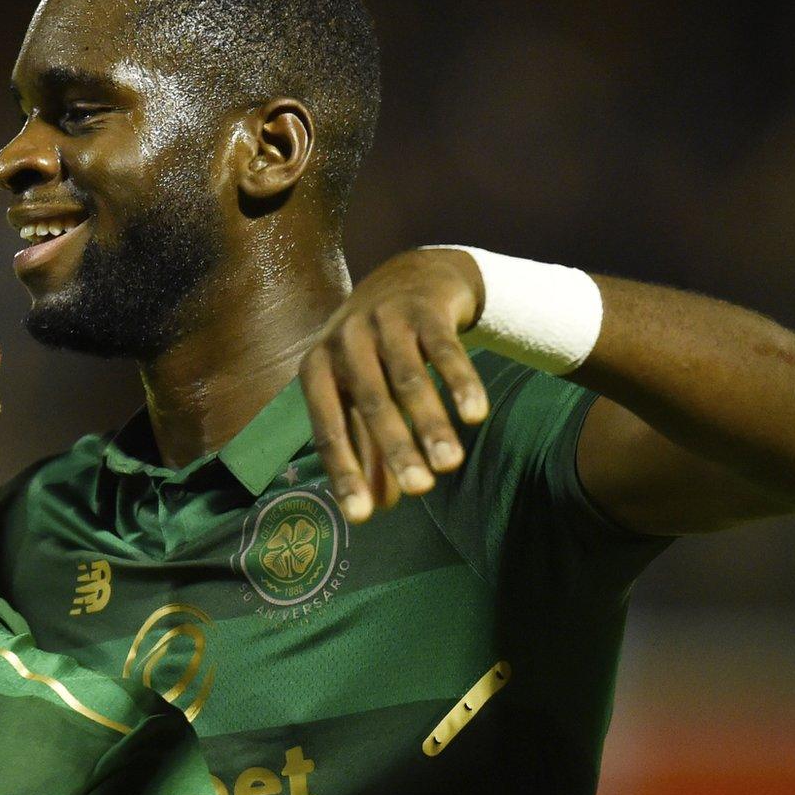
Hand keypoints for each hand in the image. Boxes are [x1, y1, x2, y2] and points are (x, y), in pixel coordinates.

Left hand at [299, 248, 489, 521]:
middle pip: (371, 403)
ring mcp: (383, 321)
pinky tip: (476, 415)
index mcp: (317, 369)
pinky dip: (461, 382)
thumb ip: (366, 448)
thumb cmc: (376, 353)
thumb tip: (375, 511)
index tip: (363, 517)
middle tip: (420, 491)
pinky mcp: (424, 309)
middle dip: (395, 449)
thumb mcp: (362, 395)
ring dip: (430, 423)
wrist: (410, 276)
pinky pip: (445, 350)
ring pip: (409, 379)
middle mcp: (344, 341)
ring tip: (451, 465)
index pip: (328, 428)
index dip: (344, 472)